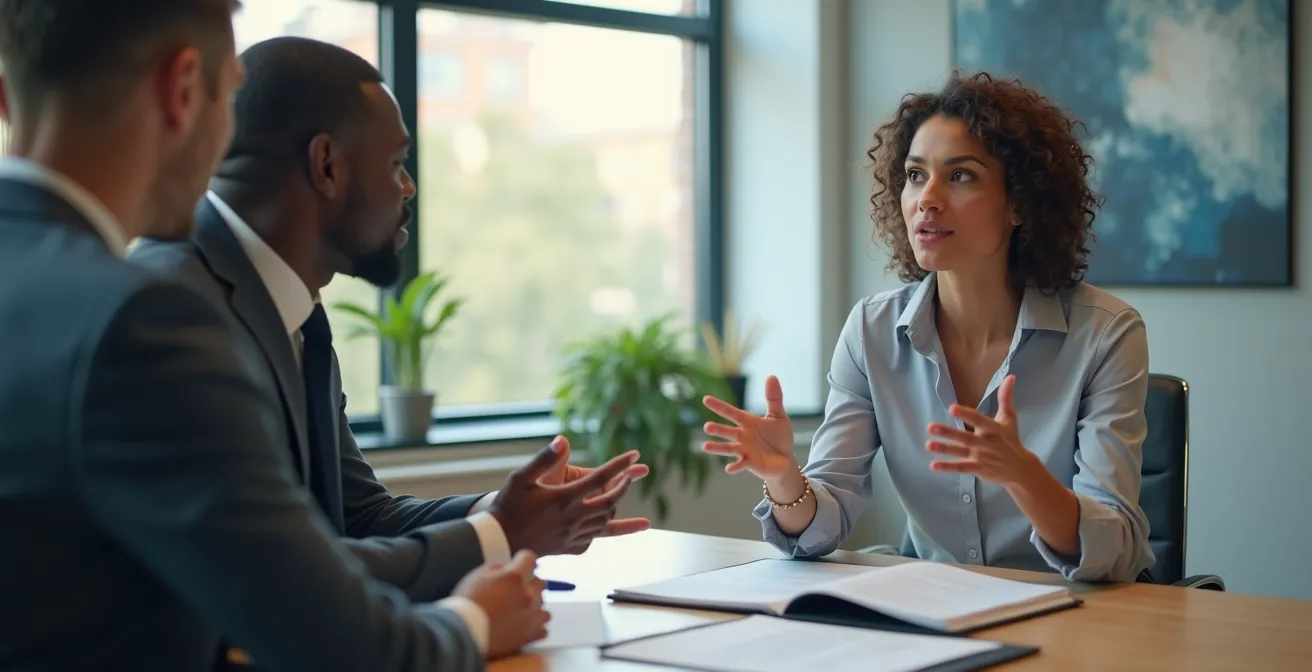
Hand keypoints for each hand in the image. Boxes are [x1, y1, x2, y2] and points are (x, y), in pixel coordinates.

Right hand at [454, 550, 548, 659]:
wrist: (463, 633)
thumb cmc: (467, 603)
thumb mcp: (476, 576)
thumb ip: (494, 568)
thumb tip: (503, 569)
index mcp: (515, 577)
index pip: (529, 558)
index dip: (522, 559)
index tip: (518, 563)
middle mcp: (528, 595)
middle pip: (540, 582)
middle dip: (530, 582)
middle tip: (518, 588)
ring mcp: (531, 616)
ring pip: (544, 606)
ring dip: (534, 605)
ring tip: (522, 608)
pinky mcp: (529, 635)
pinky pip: (543, 629)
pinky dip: (535, 626)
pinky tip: (525, 625)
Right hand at [488, 438, 639, 555]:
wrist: (497, 541)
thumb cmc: (507, 506)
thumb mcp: (521, 478)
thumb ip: (544, 459)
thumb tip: (564, 439)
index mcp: (564, 498)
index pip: (600, 478)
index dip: (620, 465)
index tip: (635, 455)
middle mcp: (573, 518)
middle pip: (610, 501)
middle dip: (624, 486)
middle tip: (631, 475)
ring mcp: (572, 535)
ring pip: (606, 522)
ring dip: (616, 507)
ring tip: (620, 496)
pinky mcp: (569, 548)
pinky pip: (593, 539)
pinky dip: (601, 530)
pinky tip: (603, 525)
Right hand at [701, 375, 795, 478]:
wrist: (785, 459)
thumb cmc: (779, 437)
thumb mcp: (778, 416)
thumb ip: (774, 398)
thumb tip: (771, 376)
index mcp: (747, 422)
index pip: (731, 412)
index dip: (719, 406)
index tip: (705, 399)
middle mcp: (742, 436)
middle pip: (727, 431)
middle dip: (717, 429)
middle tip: (707, 427)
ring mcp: (745, 450)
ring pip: (729, 448)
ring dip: (718, 448)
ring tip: (705, 446)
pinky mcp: (750, 463)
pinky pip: (741, 464)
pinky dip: (735, 466)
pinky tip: (729, 468)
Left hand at [925, 375, 1040, 485]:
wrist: (1020, 469)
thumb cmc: (1011, 439)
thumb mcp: (1009, 418)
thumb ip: (1005, 397)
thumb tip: (1010, 376)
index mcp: (993, 429)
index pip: (978, 420)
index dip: (966, 414)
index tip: (951, 408)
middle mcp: (986, 443)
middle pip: (964, 437)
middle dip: (947, 432)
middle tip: (930, 426)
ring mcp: (981, 457)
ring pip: (959, 452)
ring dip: (944, 449)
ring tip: (928, 444)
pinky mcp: (978, 469)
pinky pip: (961, 468)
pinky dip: (948, 467)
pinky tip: (933, 465)